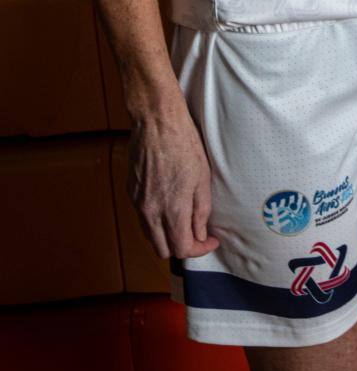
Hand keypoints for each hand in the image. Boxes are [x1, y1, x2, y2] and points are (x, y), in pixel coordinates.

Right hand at [127, 103, 219, 259]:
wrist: (157, 121)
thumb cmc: (184, 144)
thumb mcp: (203, 177)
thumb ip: (201, 211)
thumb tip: (200, 234)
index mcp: (172, 210)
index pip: (182, 249)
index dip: (200, 249)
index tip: (211, 241)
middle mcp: (150, 212)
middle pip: (163, 250)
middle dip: (182, 247)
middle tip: (198, 234)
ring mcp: (137, 203)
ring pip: (150, 236)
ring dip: (167, 236)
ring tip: (184, 221)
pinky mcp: (130, 192)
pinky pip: (142, 218)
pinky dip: (155, 221)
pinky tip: (168, 206)